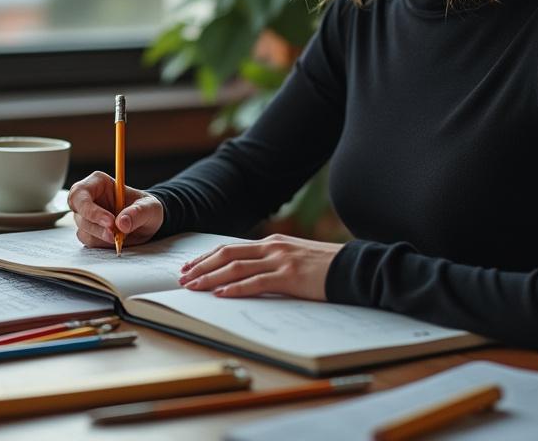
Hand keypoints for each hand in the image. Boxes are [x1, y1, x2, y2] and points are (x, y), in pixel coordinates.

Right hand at [67, 171, 163, 248]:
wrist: (147, 224)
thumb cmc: (147, 208)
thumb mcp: (150, 207)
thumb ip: (138, 212)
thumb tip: (122, 223)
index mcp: (99, 182)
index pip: (80, 193)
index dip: (90, 209)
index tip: (110, 222)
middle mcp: (88, 198)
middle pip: (78, 212)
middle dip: (95, 226)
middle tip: (113, 235)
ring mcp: (86, 215)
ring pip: (82, 229)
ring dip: (100, 236)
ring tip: (119, 237)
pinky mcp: (89, 231)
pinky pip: (88, 240)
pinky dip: (101, 243)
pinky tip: (116, 239)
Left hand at [177, 234, 341, 300]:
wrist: (355, 268)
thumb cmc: (327, 267)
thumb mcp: (296, 258)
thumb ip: (274, 262)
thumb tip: (249, 274)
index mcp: (273, 243)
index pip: (231, 247)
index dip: (207, 257)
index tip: (190, 266)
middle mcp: (273, 247)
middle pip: (227, 254)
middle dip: (201, 266)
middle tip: (182, 278)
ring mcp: (281, 261)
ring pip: (236, 267)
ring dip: (210, 278)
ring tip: (193, 287)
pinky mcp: (290, 277)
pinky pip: (257, 282)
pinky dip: (236, 288)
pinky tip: (221, 294)